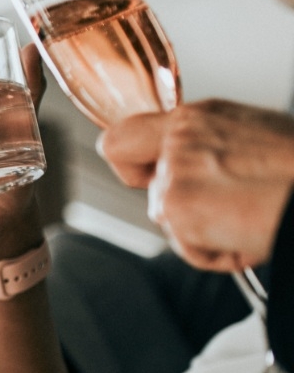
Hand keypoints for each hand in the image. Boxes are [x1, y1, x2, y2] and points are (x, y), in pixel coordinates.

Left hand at [98, 99, 293, 270]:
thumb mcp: (251, 134)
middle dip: (180, 209)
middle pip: (149, 194)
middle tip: (220, 209)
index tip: (145, 178)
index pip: (121, 139)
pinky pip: (191, 250)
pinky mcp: (180, 209)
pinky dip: (220, 253)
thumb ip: (205, 145)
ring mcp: (174, 176)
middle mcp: (178, 141)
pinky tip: (250, 233)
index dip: (130, 166)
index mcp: (193, 119)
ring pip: (173, 224)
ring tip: (251, 216)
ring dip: (209, 232)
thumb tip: (195, 163)